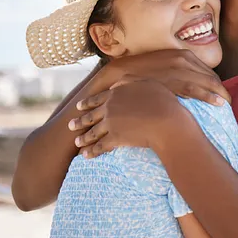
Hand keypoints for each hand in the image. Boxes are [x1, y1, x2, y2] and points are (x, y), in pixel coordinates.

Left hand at [68, 79, 186, 157]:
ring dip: (83, 139)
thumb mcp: (146, 83)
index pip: (97, 99)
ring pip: (92, 132)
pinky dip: (91, 152)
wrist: (166, 121)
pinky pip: (99, 147)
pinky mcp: (114, 139)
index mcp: (116, 93)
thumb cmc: (162, 101)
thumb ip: (129, 81)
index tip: (79, 107)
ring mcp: (110, 124)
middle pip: (90, 116)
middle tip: (71, 125)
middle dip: (79, 121)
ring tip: (77, 143)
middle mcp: (109, 108)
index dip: (87, 103)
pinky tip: (86, 156)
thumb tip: (117, 84)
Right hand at [88, 49, 229, 107]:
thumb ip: (178, 72)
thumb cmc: (142, 72)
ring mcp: (178, 70)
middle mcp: (183, 59)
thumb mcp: (163, 66)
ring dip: (220, 94)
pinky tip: (218, 103)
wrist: (121, 72)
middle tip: (229, 102)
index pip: (207, 70)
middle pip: (211, 76)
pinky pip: (196, 89)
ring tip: (227, 104)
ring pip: (207, 82)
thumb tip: (189, 83)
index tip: (222, 93)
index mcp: (183, 55)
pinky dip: (209, 96)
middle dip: (221, 89)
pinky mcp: (172, 81)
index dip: (217, 83)